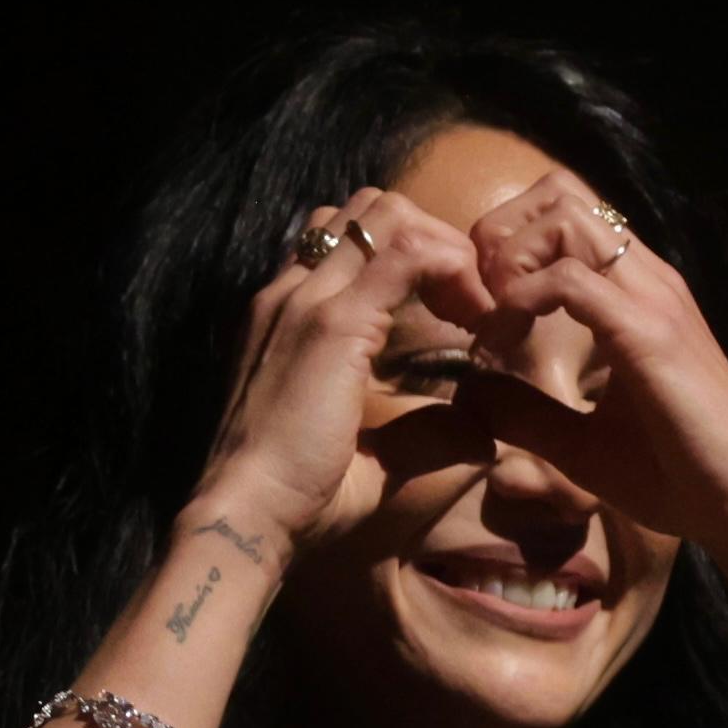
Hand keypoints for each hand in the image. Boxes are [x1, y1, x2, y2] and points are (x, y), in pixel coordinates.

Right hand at [186, 188, 497, 558]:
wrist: (247, 518)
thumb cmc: (301, 504)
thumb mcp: (366, 456)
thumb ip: (418, 434)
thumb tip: (480, 431)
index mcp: (288, 316)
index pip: (348, 240)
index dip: (415, 258)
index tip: (459, 316)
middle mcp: (291, 292)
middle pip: (370, 209)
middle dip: (435, 239)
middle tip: (473, 306)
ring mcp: (307, 300)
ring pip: (387, 213)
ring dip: (444, 247)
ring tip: (474, 310)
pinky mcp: (333, 323)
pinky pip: (405, 253)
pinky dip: (452, 269)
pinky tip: (475, 319)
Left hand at [449, 170, 727, 566]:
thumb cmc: (678, 477)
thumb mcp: (582, 444)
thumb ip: (527, 414)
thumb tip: (470, 393)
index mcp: (637, 293)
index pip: (566, 215)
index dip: (508, 247)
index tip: (481, 313)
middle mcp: (647, 278)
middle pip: (559, 192)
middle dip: (501, 235)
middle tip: (479, 302)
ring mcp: (652, 298)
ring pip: (564, 216)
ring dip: (510, 259)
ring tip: (494, 321)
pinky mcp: (648, 331)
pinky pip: (569, 279)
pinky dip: (520, 302)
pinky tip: (507, 346)